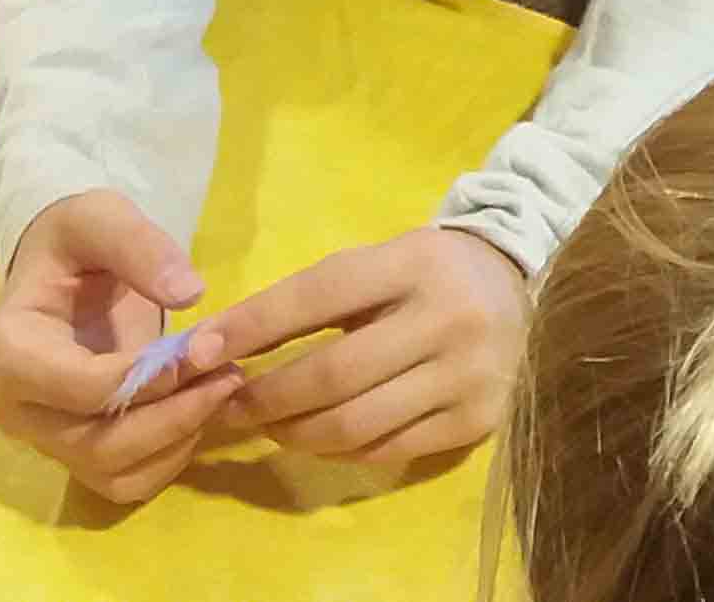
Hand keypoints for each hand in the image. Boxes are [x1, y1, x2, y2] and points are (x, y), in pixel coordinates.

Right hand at [0, 190, 246, 502]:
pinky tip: (201, 410)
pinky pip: (127, 482)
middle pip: (98, 444)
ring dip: (179, 439)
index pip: (81, 388)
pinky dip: (171, 457)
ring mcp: (44, 440)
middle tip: (229, 374)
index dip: (149, 377)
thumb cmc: (74, 243)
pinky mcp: (75, 455)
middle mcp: (16, 409)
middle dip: (173, 415)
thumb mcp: (100, 217)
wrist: (62, 272)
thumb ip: (138, 245)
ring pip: (115, 473)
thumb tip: (189, 293)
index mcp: (7, 351)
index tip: (202, 348)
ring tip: (222, 388)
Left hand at [197, 224, 527, 463]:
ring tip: (270, 424)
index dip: (253, 326)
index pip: (318, 297)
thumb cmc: (426, 273)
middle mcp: (445, 320)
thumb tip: (223, 345)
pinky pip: (387, 450)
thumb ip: (311, 301)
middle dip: (266, 397)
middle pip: (332, 375)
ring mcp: (465, 376)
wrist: (514, 285)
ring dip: (295, 431)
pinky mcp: (476, 421)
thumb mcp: (377, 263)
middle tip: (228, 404)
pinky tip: (319, 436)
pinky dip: (339, 450)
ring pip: (355, 425)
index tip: (199, 351)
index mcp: (412, 265)